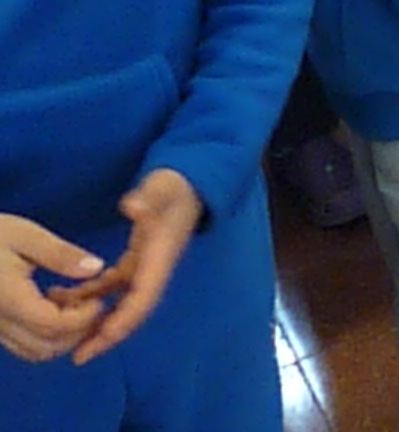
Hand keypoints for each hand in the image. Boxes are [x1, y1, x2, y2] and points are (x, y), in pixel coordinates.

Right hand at [0, 216, 104, 362]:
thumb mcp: (25, 235)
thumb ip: (60, 255)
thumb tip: (96, 268)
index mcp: (8, 299)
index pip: (52, 325)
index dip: (83, 318)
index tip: (99, 299)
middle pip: (45, 347)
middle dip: (77, 332)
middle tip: (93, 303)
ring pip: (33, 351)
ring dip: (62, 336)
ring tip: (73, 302)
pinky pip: (21, 344)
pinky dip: (44, 334)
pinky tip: (51, 303)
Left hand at [53, 170, 200, 365]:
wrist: (189, 184)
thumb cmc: (174, 187)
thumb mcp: (162, 188)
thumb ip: (148, 197)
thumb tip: (131, 206)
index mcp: (160, 258)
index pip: (142, 298)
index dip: (122, 322)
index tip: (97, 341)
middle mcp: (154, 270)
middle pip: (132, 311)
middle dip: (107, 335)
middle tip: (78, 357)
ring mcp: (146, 268)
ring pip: (121, 304)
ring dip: (97, 320)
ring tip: (66, 337)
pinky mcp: (137, 262)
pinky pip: (114, 288)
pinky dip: (93, 297)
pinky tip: (68, 298)